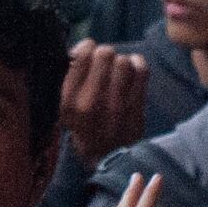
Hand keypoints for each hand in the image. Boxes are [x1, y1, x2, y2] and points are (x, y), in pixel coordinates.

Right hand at [60, 41, 149, 163]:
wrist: (109, 158)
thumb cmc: (85, 128)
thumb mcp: (65, 110)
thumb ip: (69, 81)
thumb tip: (81, 48)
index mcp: (69, 101)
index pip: (80, 56)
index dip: (85, 47)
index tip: (87, 53)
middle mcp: (91, 102)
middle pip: (104, 53)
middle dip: (105, 53)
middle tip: (104, 62)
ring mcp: (116, 104)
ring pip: (123, 60)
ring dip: (121, 61)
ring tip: (118, 70)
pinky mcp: (136, 105)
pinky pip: (141, 69)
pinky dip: (138, 63)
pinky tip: (132, 69)